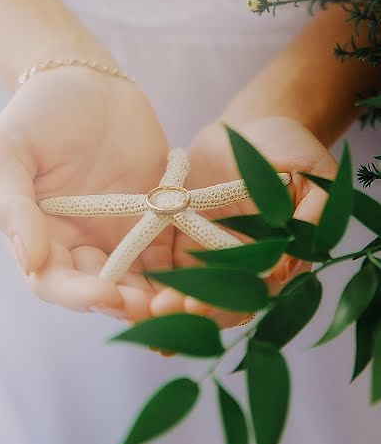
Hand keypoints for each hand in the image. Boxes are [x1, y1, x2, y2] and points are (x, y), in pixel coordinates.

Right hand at [0, 67, 169, 318]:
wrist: (87, 82)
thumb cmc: (37, 115)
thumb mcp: (8, 155)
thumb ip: (12, 207)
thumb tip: (30, 262)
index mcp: (42, 237)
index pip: (55, 282)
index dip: (78, 295)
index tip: (105, 295)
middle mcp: (83, 244)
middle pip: (103, 290)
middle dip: (126, 304)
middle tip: (150, 310)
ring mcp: (122, 234)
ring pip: (141, 280)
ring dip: (159, 296)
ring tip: (180, 302)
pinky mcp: (157, 219)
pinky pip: (170, 251)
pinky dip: (183, 269)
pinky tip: (201, 275)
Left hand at [149, 115, 337, 328]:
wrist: (252, 129)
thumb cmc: (290, 148)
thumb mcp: (315, 176)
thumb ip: (312, 214)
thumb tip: (289, 263)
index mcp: (278, 257)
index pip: (252, 292)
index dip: (225, 303)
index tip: (195, 307)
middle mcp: (244, 265)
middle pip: (216, 300)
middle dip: (187, 311)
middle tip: (157, 314)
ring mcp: (213, 255)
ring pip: (190, 290)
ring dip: (165, 303)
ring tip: (136, 311)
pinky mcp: (186, 240)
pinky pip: (169, 266)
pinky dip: (153, 282)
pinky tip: (128, 295)